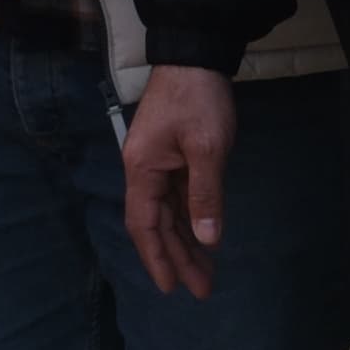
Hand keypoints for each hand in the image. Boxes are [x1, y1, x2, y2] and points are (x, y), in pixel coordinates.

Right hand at [121, 65, 236, 299]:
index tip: (171, 288)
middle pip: (156, 223)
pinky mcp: (173, 157)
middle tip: (201, 289)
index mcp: (142, 169)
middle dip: (176, 257)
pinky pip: (177, 198)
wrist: (194, 59)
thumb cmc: (197, 102)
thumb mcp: (207, 148)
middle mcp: (143, 170)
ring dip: (184, 242)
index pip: (144, 224)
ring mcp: (157, 163)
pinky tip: (203, 237)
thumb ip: (205, 195)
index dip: (157, 257)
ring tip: (205, 273)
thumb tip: (207, 240)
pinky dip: (189, 220)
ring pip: (167, 213)